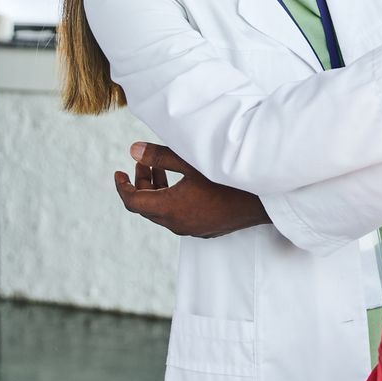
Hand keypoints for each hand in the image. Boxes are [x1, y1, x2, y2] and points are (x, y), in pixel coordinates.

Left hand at [113, 143, 266, 238]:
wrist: (263, 199)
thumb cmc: (227, 177)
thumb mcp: (191, 161)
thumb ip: (159, 156)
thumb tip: (133, 150)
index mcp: (169, 209)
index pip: (133, 201)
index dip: (122, 186)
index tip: (118, 172)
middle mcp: (177, 224)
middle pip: (147, 206)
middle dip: (141, 183)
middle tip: (144, 161)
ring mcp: (192, 229)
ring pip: (164, 212)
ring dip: (158, 191)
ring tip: (161, 167)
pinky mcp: (206, 229)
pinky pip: (179, 216)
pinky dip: (172, 200)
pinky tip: (183, 183)